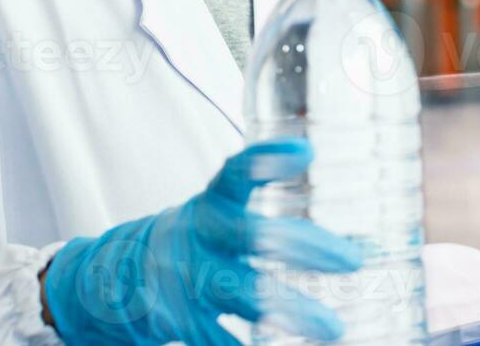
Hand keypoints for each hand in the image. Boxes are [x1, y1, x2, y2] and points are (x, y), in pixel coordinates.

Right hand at [42, 138, 360, 344]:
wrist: (115, 279)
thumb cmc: (195, 242)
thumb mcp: (218, 214)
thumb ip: (271, 218)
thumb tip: (365, 243)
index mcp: (213, 204)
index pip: (237, 173)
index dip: (267, 160)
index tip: (305, 152)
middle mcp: (200, 236)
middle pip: (252, 235)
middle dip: (304, 247)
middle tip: (352, 260)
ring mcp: (187, 279)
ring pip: (241, 293)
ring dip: (291, 310)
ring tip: (334, 329)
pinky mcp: (177, 320)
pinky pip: (214, 339)